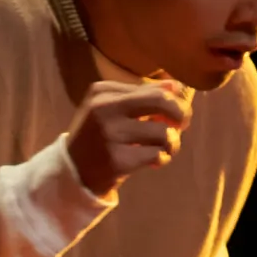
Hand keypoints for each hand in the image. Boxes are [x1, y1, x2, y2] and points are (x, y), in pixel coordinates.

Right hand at [66, 79, 192, 197]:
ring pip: (164, 132)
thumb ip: (143, 95)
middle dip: (181, 114)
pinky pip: (157, 155)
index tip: (176, 112)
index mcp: (103, 91)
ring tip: (166, 148)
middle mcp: (104, 108)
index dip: (175, 101)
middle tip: (182, 126)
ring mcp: (110, 135)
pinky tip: (154, 161)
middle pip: (161, 101)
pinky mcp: (117, 160)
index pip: (154, 88)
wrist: (74, 171)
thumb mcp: (112, 108)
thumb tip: (176, 86)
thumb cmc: (99, 136)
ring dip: (173, 143)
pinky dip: (162, 158)